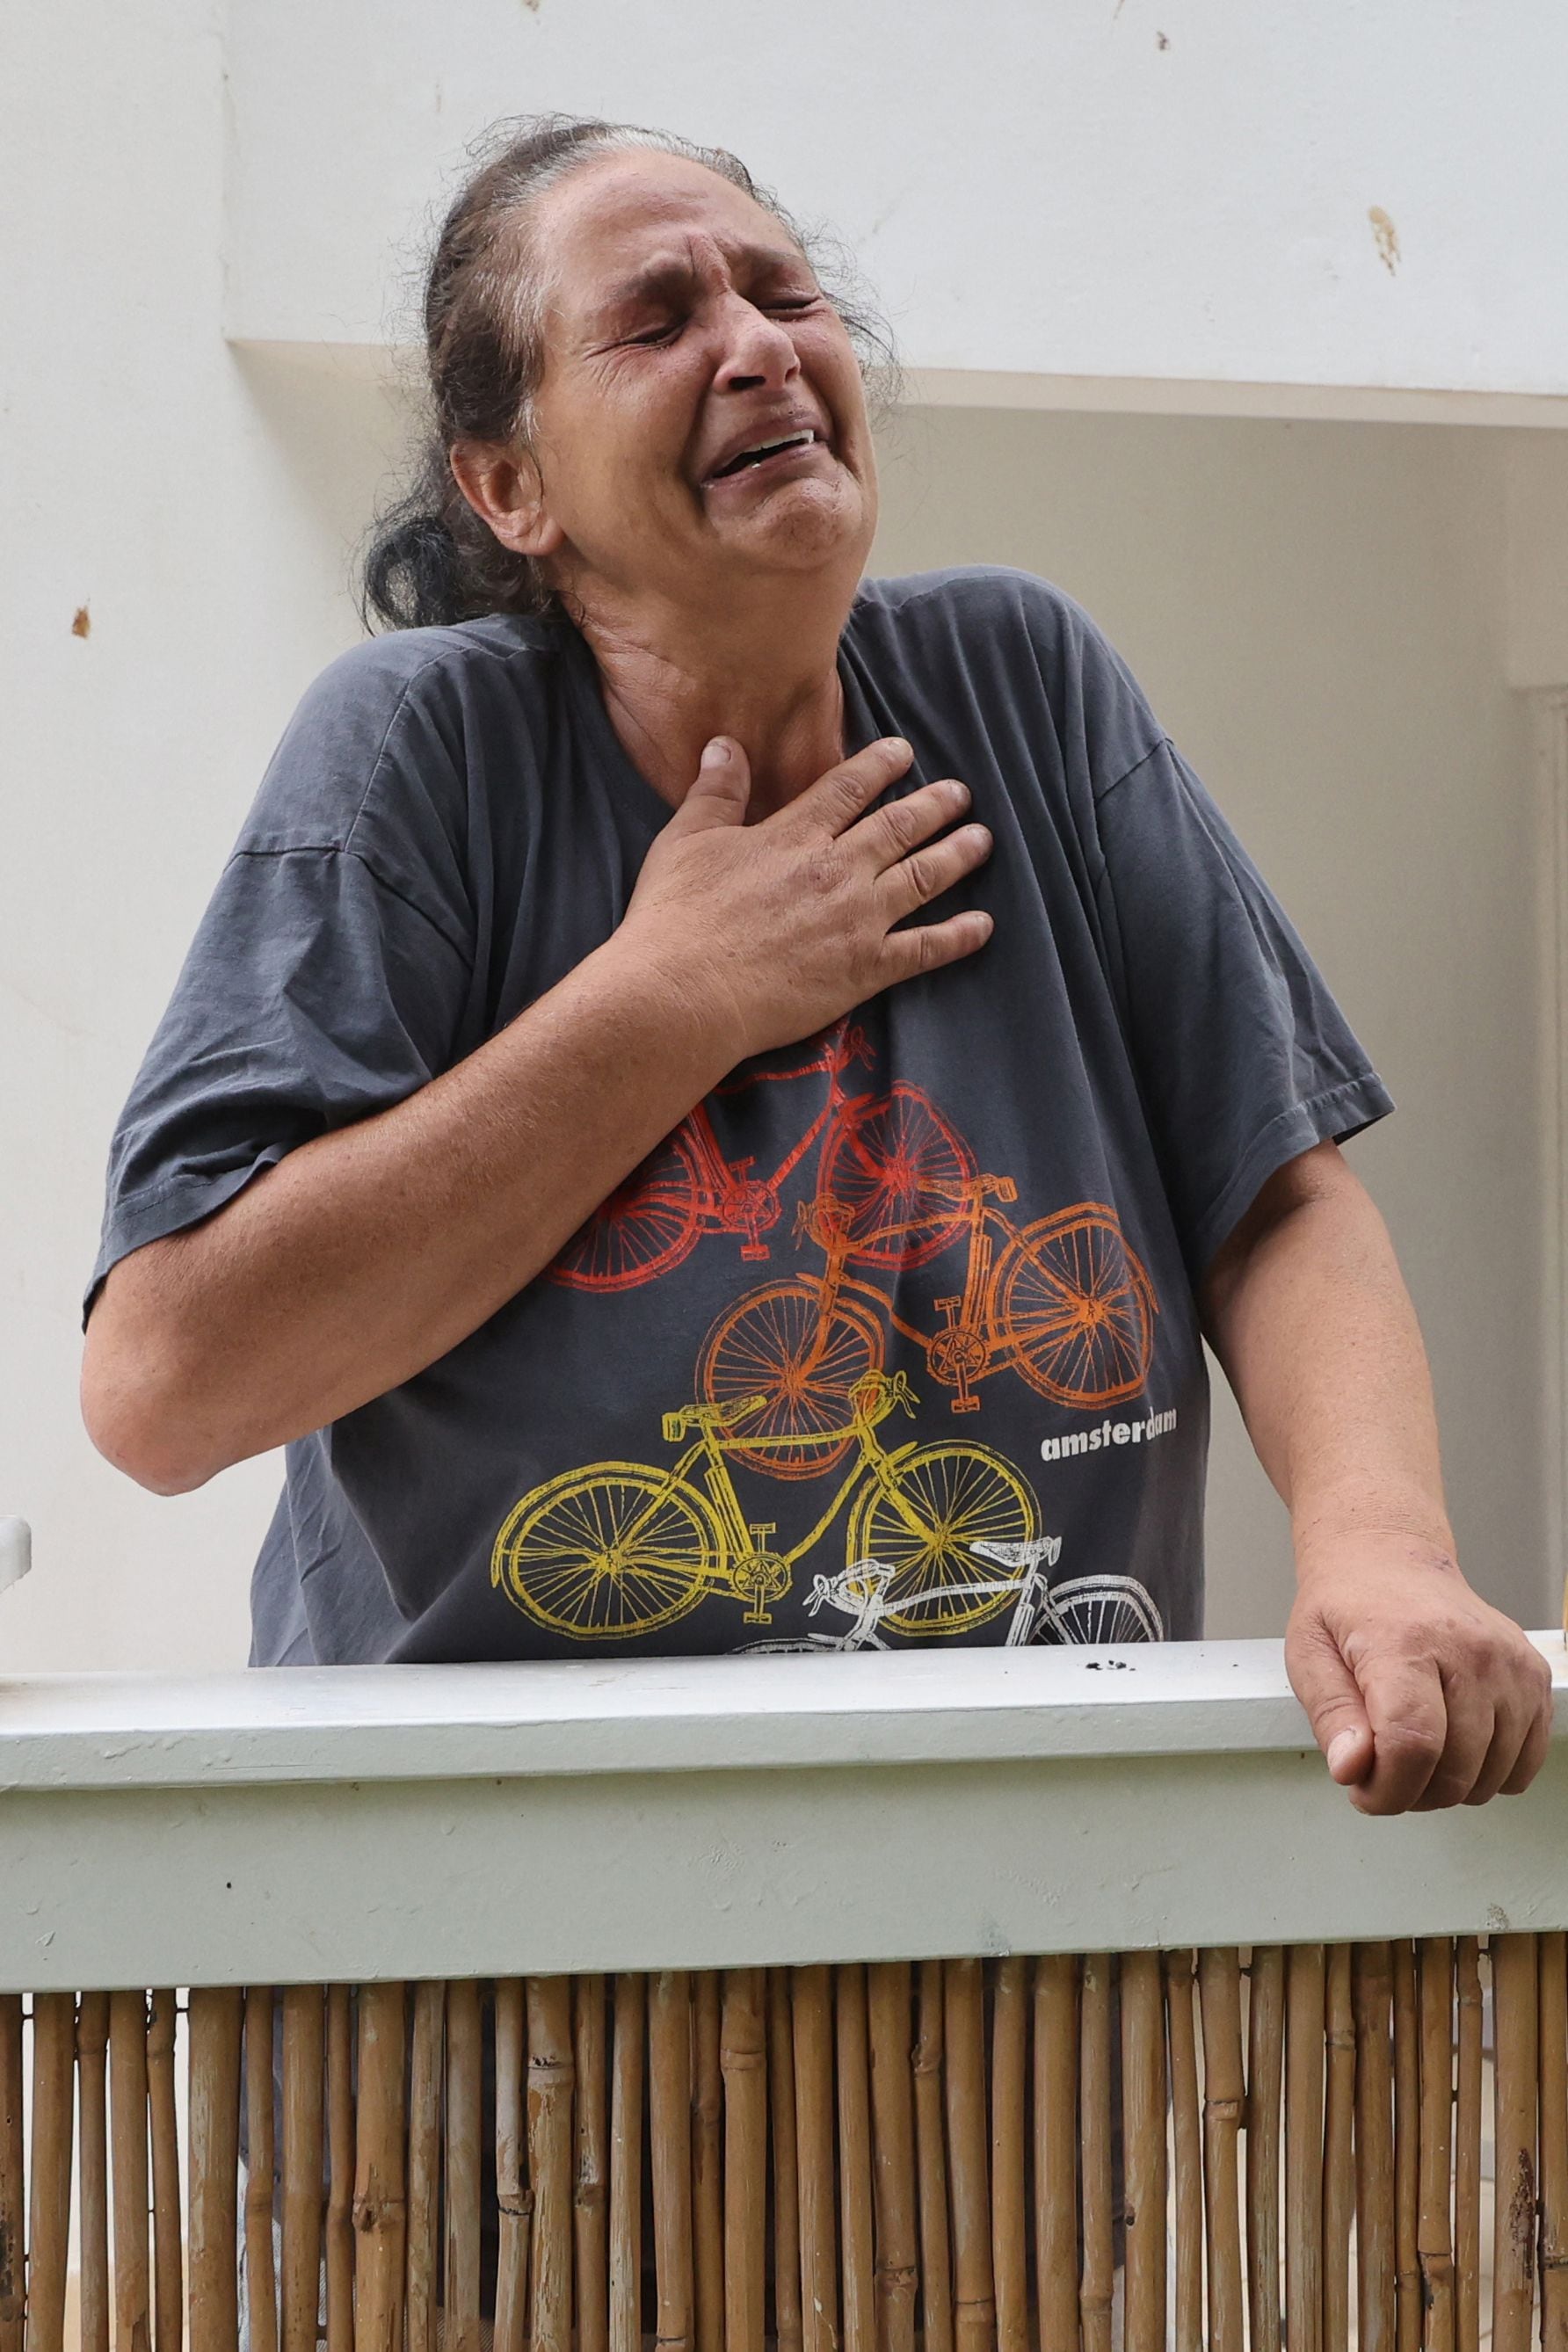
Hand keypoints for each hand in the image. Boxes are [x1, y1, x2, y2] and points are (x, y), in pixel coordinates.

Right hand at [617, 735, 993, 1063]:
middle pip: (900, 826)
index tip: (904, 752)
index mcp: (795, 834)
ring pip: (924, 877)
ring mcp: (858, 919)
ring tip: (982, 840)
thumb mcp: (686, 840)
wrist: (685, 991)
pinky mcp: (865, 969)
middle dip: (935, 805)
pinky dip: (959, 937)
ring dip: (958, 855)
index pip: (849, 788)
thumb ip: (715, 792)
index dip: (881, 765)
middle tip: (960, 793)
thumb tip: (725, 745)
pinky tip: (984, 925)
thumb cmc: (676, 918)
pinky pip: (925, 949)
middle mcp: (837, 869)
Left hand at [1285, 1534, 1553, 1813]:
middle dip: (1410, 1792)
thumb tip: (1352, 1769)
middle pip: (1454, 1770)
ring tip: (1413, 1749)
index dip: (1388, 1790)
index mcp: (1406, 1641)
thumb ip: (1331, 1716)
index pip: (1412, 1744)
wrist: (1390, 1560)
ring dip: (1448, 1786)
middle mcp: (1470, 1650)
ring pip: (1490, 1776)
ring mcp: (1511, 1665)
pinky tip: (1452, 1743)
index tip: (1364, 1791)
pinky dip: (1487, 1772)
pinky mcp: (1534, 1677)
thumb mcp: (1309, 1654)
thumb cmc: (1347, 1607)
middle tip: (1380, 1767)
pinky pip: (1524, 1763)